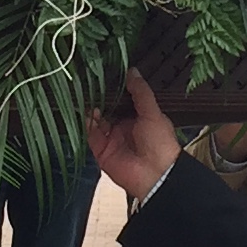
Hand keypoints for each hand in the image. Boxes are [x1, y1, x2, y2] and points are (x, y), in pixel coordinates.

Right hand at [84, 70, 181, 201]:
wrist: (155, 174)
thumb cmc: (160, 142)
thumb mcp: (152, 112)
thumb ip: (140, 92)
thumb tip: (133, 71)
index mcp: (138, 117)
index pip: (123, 99)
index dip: (116, 88)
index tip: (106, 72)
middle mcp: (123, 126)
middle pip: (107, 108)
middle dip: (100, 97)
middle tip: (92, 80)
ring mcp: (111, 138)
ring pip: (96, 119)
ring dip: (92, 108)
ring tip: (88, 94)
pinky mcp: (100, 149)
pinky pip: (90, 134)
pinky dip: (87, 123)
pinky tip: (88, 111)